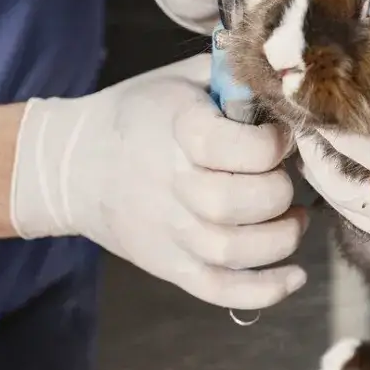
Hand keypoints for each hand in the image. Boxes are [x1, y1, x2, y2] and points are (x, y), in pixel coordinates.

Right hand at [11, 55, 307, 309]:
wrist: (73, 164)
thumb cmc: (141, 115)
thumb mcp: (182, 79)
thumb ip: (235, 79)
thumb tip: (290, 82)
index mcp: (177, 130)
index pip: (240, 148)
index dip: (275, 144)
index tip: (281, 136)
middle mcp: (170, 184)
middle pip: (239, 203)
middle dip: (280, 192)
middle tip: (284, 178)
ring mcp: (168, 232)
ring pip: (235, 251)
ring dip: (283, 238)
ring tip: (295, 218)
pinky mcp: (170, 266)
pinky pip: (221, 290)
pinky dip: (265, 290)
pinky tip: (296, 275)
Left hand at [295, 64, 369, 328]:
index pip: (340, 131)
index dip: (313, 104)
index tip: (296, 80)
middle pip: (331, 167)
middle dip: (313, 134)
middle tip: (296, 105)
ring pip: (342, 202)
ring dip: (325, 170)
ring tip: (314, 139)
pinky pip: (369, 226)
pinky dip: (350, 200)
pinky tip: (349, 180)